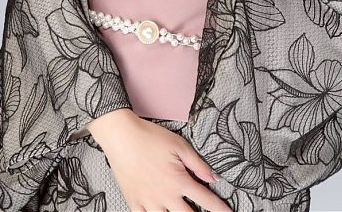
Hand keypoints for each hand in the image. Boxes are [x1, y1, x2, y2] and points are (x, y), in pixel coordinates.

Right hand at [92, 111, 231, 211]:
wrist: (121, 137)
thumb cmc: (150, 137)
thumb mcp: (179, 145)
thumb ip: (198, 164)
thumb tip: (214, 178)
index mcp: (179, 181)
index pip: (206, 200)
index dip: (220, 209)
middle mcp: (165, 196)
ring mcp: (148, 202)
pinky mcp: (134, 202)